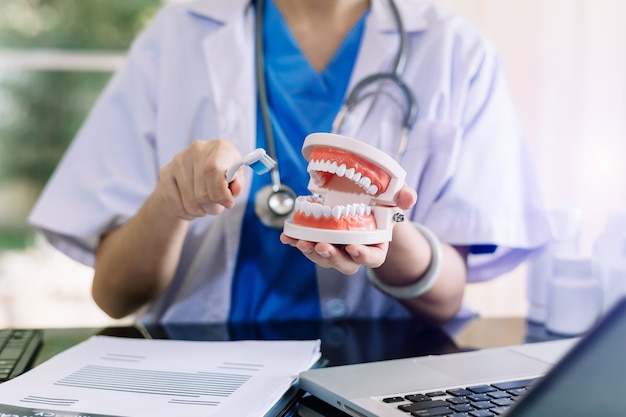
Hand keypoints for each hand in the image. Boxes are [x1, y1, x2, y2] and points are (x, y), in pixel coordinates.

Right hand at [158, 139, 244, 219]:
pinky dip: (187, 213)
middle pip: (202, 191)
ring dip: (201, 211)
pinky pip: (177, 206)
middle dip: (212, 207)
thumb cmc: (222, 176)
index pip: (213, 170)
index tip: (228, 203)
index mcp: (220, 147)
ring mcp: (178, 160)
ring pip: (190, 202)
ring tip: (205, 206)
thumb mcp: (236, 178)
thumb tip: (234, 190)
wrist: (197, 172)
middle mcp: (197, 149)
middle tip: (216, 207)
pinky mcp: (165, 173)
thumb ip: (238, 184)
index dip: (221, 193)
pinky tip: (192, 208)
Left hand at [280, 184, 417, 274]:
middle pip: (345, 264)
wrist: (363, 200)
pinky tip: (286, 237)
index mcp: (376, 245)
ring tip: (301, 242)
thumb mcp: (394, 196)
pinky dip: (295, 242)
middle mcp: (355, 251)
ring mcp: (336, 248)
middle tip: (321, 246)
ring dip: (311, 253)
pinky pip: (307, 245)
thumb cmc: (381, 202)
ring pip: (323, 258)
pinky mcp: (319, 241)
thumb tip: (409, 198)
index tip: (353, 247)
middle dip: (332, 257)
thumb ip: (403, 196)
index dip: (363, 256)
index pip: (373, 259)